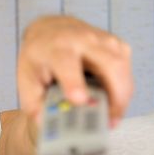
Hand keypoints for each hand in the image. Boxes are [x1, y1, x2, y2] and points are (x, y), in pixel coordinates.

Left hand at [17, 15, 133, 127]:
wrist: (50, 31)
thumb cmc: (39, 57)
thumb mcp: (27, 78)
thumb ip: (34, 102)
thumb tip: (45, 122)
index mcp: (57, 46)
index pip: (67, 62)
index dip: (74, 82)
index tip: (79, 100)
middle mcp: (83, 38)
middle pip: (109, 64)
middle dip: (114, 95)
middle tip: (109, 122)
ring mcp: (103, 39)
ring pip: (122, 68)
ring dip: (122, 96)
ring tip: (112, 118)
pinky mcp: (117, 45)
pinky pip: (126, 70)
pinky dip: (123, 90)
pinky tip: (114, 102)